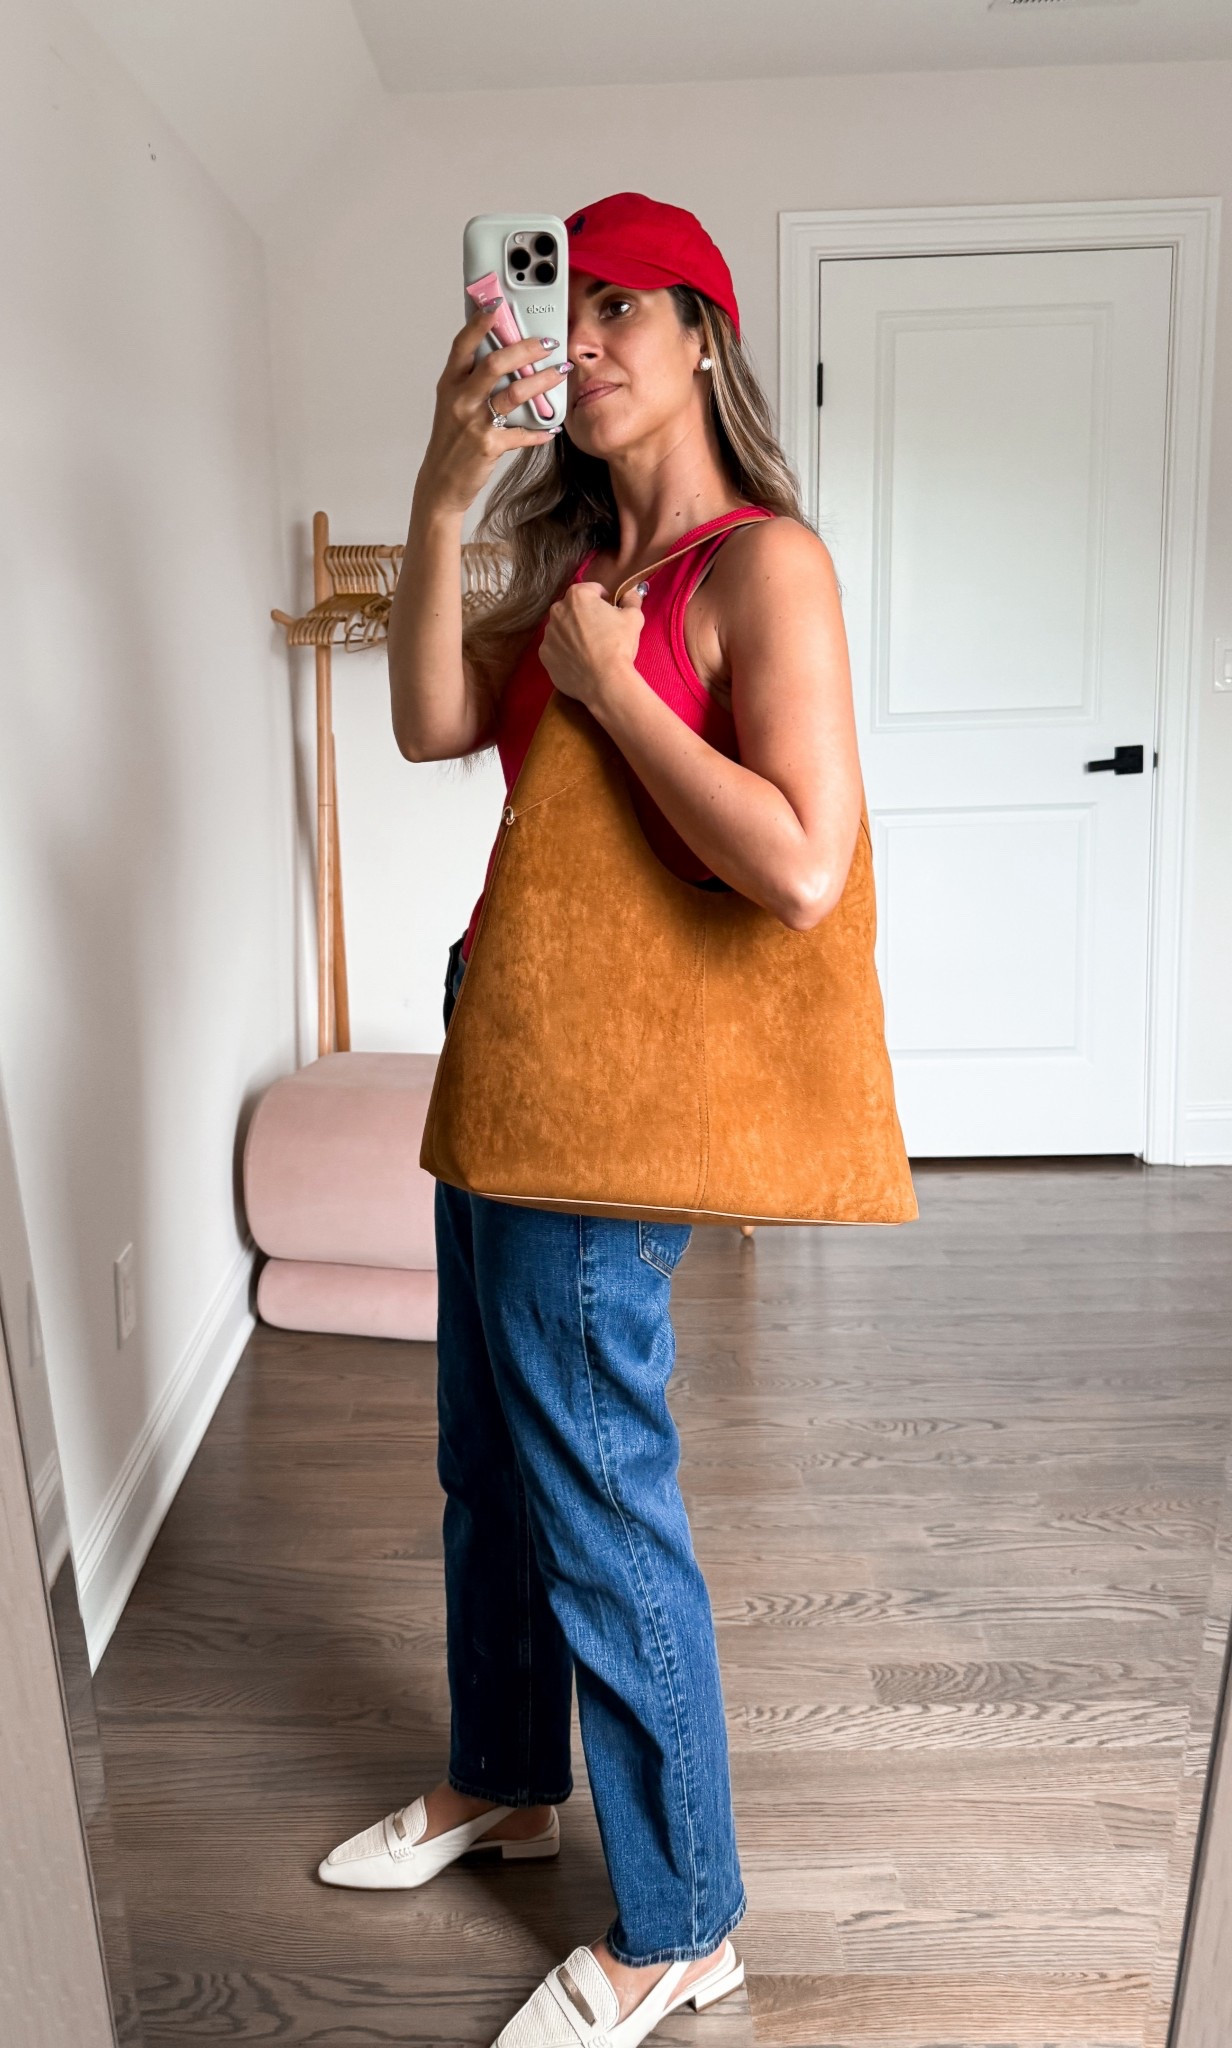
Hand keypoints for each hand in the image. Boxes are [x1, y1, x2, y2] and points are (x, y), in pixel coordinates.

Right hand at [414, 298, 570, 518]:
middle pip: (494, 363)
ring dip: (542, 381)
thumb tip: (502, 354)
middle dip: (525, 348)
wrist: (441, 482)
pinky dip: (539, 430)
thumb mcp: (454, 403)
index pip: (463, 344)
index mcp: (450, 383)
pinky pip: (522, 432)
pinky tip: (551, 427)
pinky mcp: (488, 445)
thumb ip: (472, 379)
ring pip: (514, 393)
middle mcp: (460, 399)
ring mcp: (474, 422)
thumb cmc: (452, 440)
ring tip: (560, 372)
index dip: (480, 322)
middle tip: (548, 342)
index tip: (497, 304)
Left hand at [540, 579, 646, 709]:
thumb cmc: (619, 645)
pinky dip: (565, 652)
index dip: (604, 601)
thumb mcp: (633, 618)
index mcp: (577, 595)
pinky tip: (579, 661)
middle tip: (600, 633)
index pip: (593, 590)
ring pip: (562, 629)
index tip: (610, 614)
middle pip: (573, 608)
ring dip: (573, 634)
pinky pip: (556, 649)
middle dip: (585, 616)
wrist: (605, 682)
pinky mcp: (544, 654)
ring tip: (589, 650)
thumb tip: (631, 593)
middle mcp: (557, 610)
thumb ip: (631, 600)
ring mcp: (548, 633)